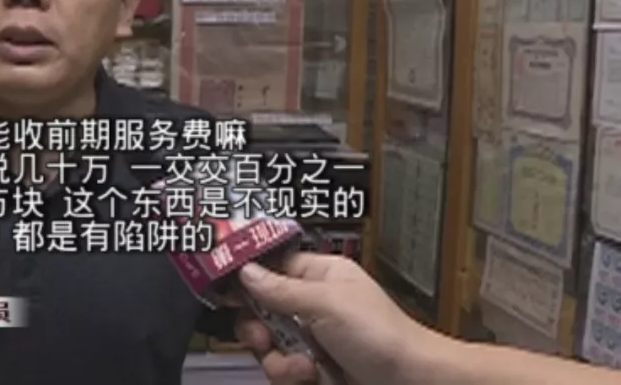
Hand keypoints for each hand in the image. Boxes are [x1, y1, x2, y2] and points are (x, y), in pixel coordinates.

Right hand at [234, 253, 430, 384]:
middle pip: (261, 310)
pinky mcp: (314, 368)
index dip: (247, 276)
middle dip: (259, 328)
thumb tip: (245, 270)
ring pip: (269, 345)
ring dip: (279, 359)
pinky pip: (283, 370)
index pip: (271, 265)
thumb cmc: (384, 336)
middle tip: (264, 337)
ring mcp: (313, 339)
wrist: (413, 384)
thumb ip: (281, 288)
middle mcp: (313, 305)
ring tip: (303, 366)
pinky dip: (292, 375)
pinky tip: (312, 377)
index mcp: (320, 275)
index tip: (226, 288)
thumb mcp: (326, 304)